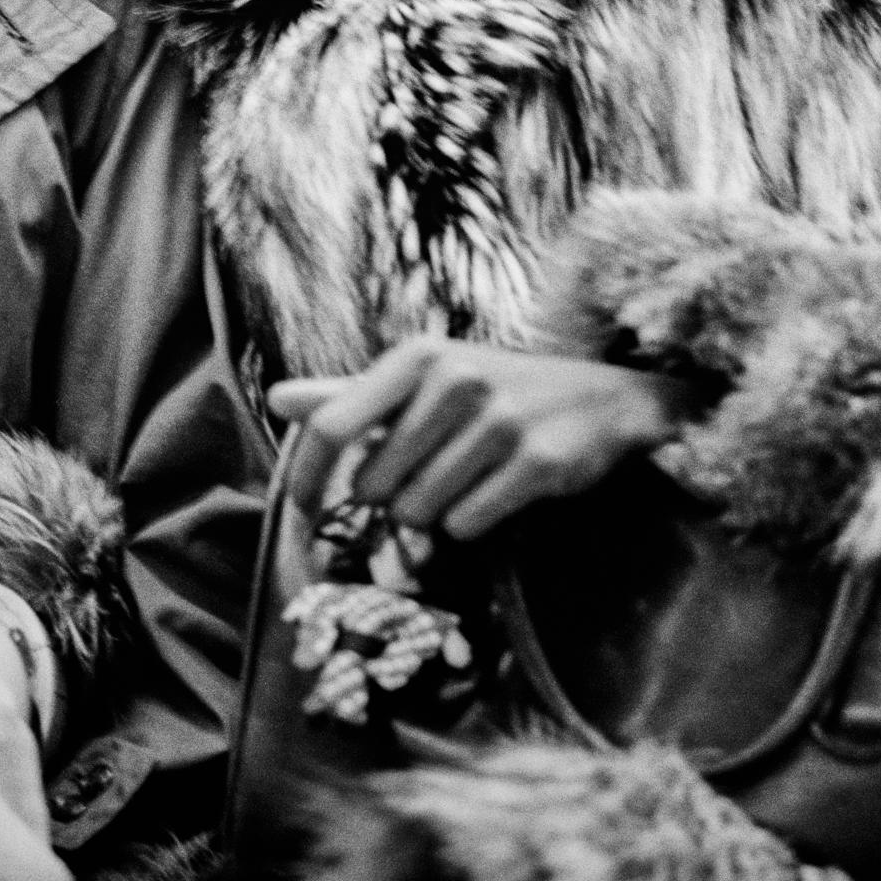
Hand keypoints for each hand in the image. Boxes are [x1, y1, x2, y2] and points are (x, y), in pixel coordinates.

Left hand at [268, 335, 691, 537]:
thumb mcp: (422, 380)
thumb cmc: (495, 390)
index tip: (300, 511)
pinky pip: (468, 524)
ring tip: (464, 481)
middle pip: (376, 483)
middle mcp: (456, 380)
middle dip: (391, 497)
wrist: (604, 398)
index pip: (334, 424)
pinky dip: (471, 522)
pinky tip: (495, 494)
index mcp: (418, 356)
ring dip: (432, 512)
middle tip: (427, 478)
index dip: (306, 475)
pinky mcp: (538, 462)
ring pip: (420, 510)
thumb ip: (350, 395)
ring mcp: (500, 420)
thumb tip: (277, 400)